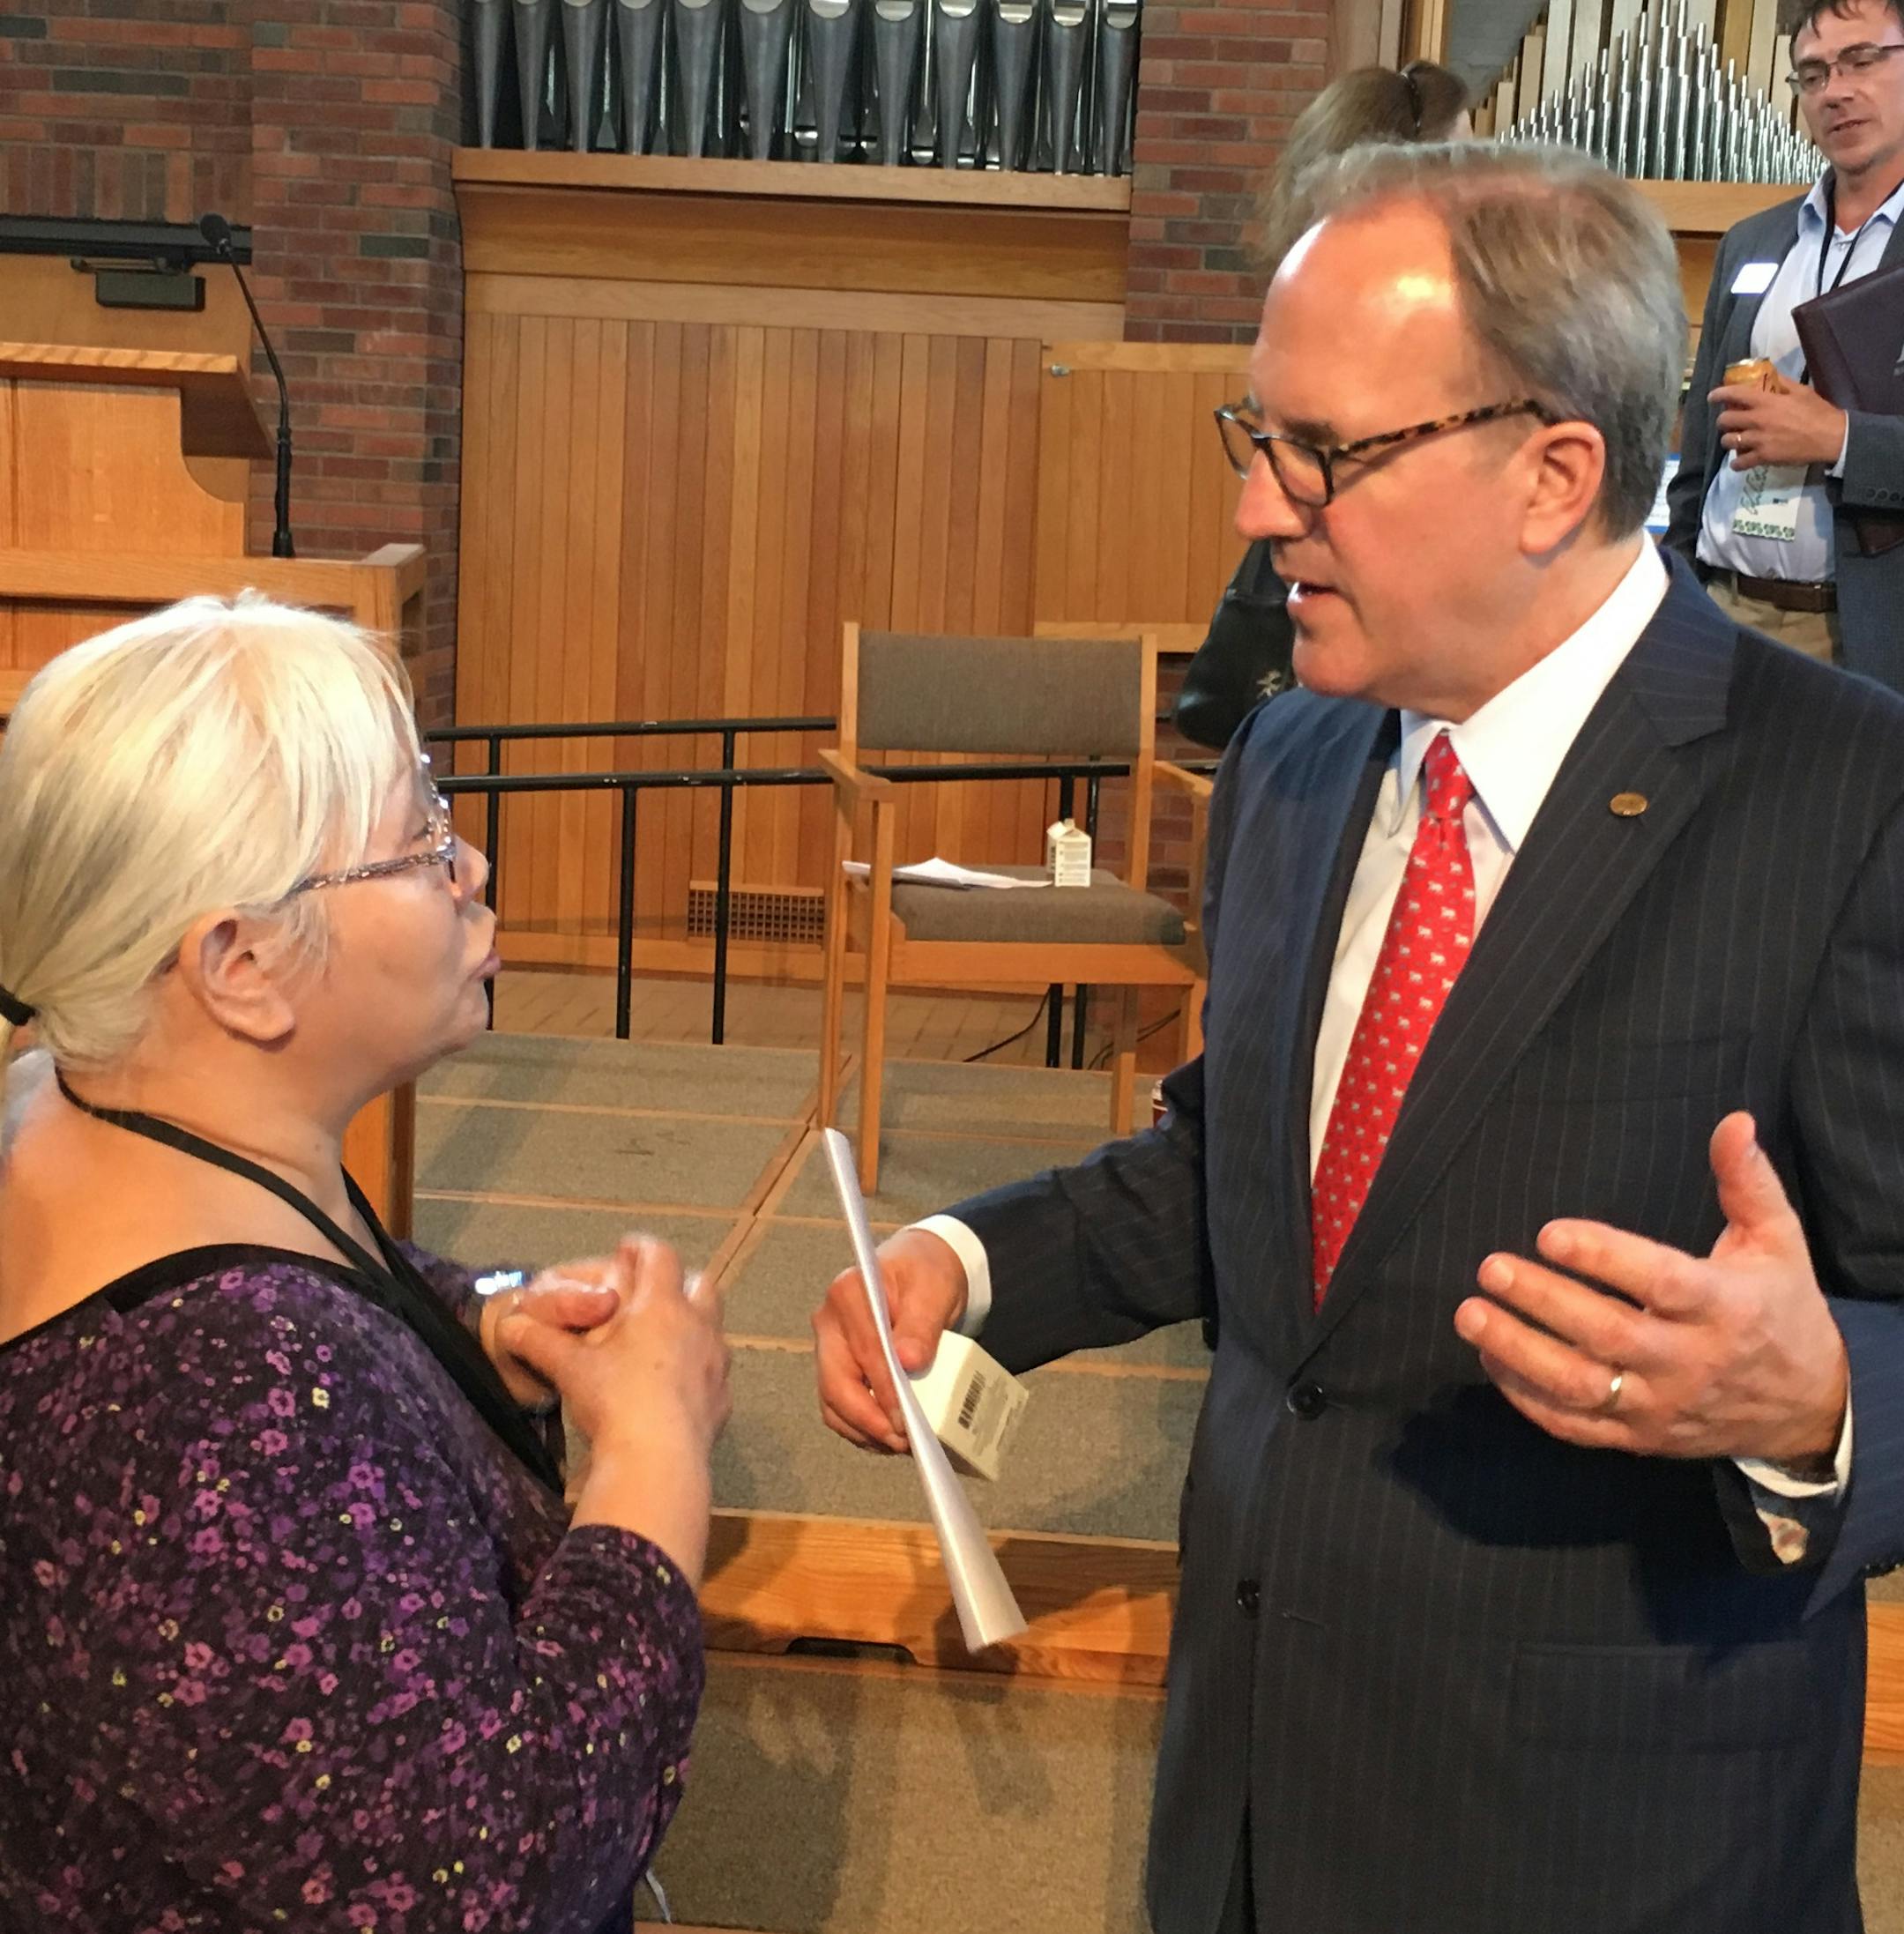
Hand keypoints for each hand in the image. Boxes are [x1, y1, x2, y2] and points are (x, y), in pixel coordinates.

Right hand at [498, 1236, 730, 1464]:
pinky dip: (698, 1368)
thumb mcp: (569, 1368)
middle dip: (677, 1281)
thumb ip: (539, 1341)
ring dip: (692, 1325)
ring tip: (663, 1340)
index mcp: (663, 1306)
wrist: (658, 1462)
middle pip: (701, 1283)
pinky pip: (714, 1372)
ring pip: (713, 1327)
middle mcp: (699, 1326)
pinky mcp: (722, 1400)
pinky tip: (676, 1386)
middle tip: (650, 1294)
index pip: (659, 1255)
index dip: (641, 1248)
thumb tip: (508, 1324)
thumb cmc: (613, 1400)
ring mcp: (717, 1363)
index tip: (626, 1248)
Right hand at [812, 1227, 967, 1452]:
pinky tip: (887, 1436)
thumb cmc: (927, 1276)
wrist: (920, 1270)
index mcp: (848, 1293)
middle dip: (868, 1421)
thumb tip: (909, 1361)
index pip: (865, 1352)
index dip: (885, 1392)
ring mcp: (828, 1346)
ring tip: (899, 1445)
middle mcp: (828, 1322)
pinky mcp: (836, 1367)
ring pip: (833, 1402)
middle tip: (903, 1442)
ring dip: (863, 1431)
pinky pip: (839, 1406)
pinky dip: (861, 1427)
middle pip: (837, 1384)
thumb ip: (922, 1324)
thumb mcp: (934, 1290)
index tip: (905, 1422)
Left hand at [1453, 1112, 1848, 1466]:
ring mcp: (1661, 1407)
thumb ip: (1748, 1182)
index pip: (1659, 1284)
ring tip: (1469, 1314)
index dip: (1604, 1258)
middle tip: (1490, 1267)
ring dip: (1518, 1352)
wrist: (1808, 1409)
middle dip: (1543, 1300)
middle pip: (1608, 1334)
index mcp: (1725, 1308)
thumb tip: (1733, 1121)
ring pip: (1581, 1385)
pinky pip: (1575, 1427)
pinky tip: (1491, 1359)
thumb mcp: (1777, 1242)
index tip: (1549, 1233)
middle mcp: (1690, 1362)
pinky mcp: (1639, 1439)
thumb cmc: (1780, 1309)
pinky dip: (1527, 1398)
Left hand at [1711, 381, 1848, 470]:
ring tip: (1735, 440)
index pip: (1734, 394)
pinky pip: (1740, 462)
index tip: (1712, 397)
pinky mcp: (1764, 457)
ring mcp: (1759, 439)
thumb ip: (1782, 383)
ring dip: (1728, 440)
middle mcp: (1758, 420)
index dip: (1718, 394)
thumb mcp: (1801, 391)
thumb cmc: (1818, 412)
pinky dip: (1736, 463)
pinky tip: (1738, 462)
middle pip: (1725, 420)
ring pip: (1728, 441)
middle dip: (1723, 420)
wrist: (1831, 437)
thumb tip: (1769, 376)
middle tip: (1728, 421)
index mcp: (1767, 401)